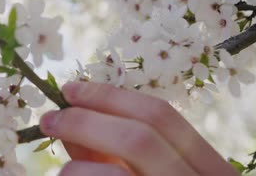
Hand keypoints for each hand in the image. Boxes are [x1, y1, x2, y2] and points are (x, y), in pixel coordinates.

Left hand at [39, 82, 238, 175]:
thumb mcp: (140, 175)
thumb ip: (109, 152)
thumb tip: (68, 121)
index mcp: (207, 170)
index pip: (162, 116)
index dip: (110, 96)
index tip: (70, 90)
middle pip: (141, 136)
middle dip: (85, 120)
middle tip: (48, 119)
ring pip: (113, 173)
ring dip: (77, 162)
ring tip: (61, 168)